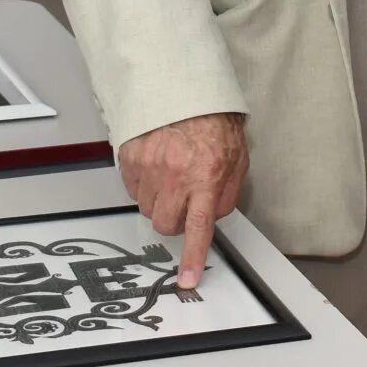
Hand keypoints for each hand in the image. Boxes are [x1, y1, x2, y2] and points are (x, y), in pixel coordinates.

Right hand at [117, 113, 248, 288]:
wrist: (185, 87)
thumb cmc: (213, 121)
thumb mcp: (236, 159)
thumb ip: (226, 194)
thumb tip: (214, 217)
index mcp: (205, 176)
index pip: (198, 227)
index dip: (191, 256)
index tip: (186, 278)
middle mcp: (175, 174)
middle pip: (165, 223)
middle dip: (174, 219)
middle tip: (184, 200)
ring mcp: (149, 166)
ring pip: (146, 208)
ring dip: (158, 200)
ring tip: (171, 175)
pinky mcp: (130, 156)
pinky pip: (132, 188)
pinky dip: (143, 183)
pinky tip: (156, 166)